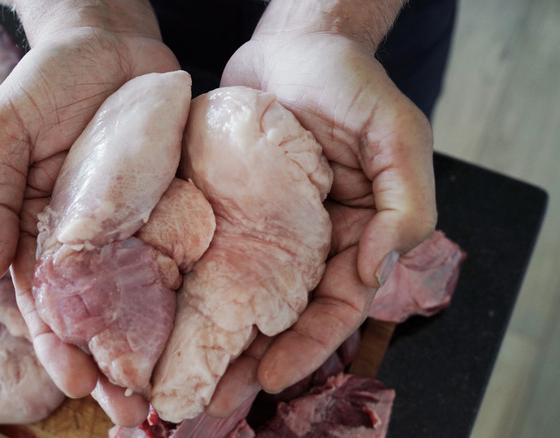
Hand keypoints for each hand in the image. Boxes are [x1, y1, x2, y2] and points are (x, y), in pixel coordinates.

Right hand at [0, 1, 179, 426]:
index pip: (43, 303)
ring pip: (140, 300)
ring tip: (169, 394)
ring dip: (150, 348)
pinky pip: (181, 257)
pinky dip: (188, 298)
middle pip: (96, 315)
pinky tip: (206, 332)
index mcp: (37, 230)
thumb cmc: (47, 81)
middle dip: (109, 365)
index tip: (78, 384)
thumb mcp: (0, 130)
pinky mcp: (172, 207)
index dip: (58, 347)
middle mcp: (86, 239)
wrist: (109, 39)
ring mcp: (132, 227)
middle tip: (132, 411)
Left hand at [208, 21, 435, 415]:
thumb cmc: (348, 81)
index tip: (271, 377)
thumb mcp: (395, 131)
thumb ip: (405, 200)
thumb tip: (375, 268)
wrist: (291, 42)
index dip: (308, 346)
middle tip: (214, 396)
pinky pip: (213, 254)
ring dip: (220, 336)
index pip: (338, 306)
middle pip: (286, 314)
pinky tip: (167, 313)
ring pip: (245, 296)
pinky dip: (195, 288)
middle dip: (255, 358)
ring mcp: (267, 227)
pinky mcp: (229, 208)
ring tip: (185, 372)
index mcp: (358, 233)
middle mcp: (311, 241)